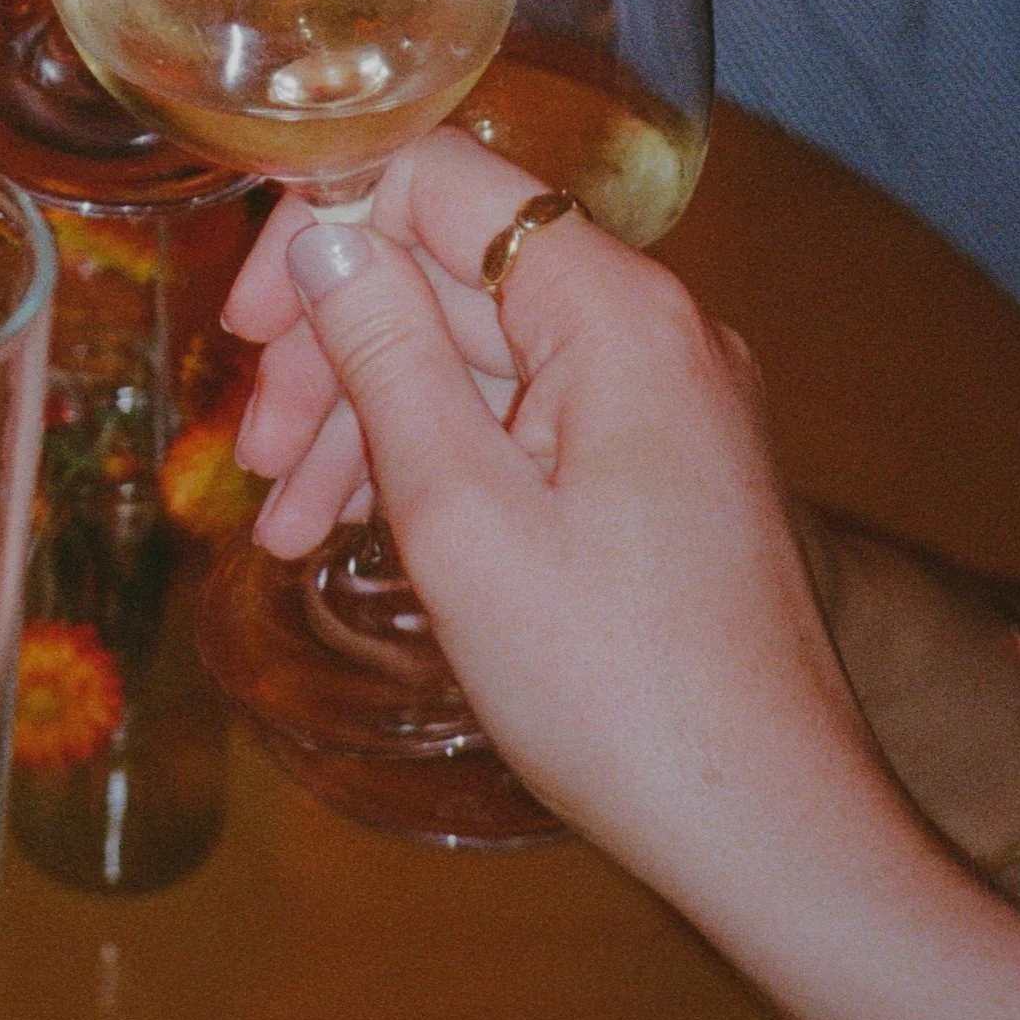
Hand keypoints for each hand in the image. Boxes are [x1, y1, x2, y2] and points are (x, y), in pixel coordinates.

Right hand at [220, 131, 892, 905]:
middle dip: (335, 356)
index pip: (440, 182)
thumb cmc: (614, 685)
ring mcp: (664, 401)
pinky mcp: (661, 471)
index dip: (320, 230)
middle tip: (252, 463)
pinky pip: (526, 424)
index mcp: (614, 308)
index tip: (244, 330)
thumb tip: (320, 235)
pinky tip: (363, 533)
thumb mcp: (460, 516)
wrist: (774, 837)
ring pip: (481, 360)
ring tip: (286, 530)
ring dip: (371, 425)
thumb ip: (383, 354)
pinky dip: (441, 465)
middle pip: (452, 277)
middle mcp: (652, 327)